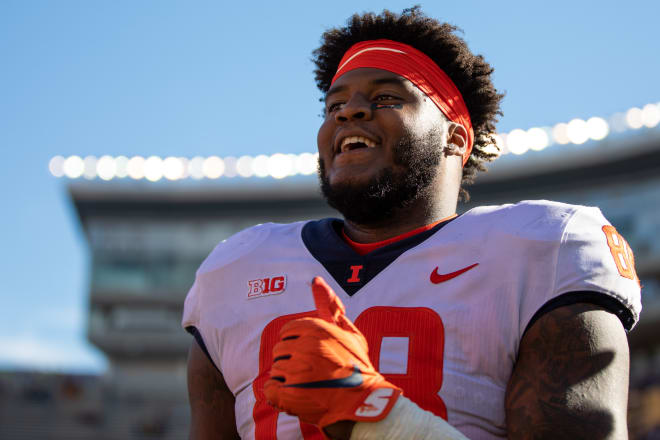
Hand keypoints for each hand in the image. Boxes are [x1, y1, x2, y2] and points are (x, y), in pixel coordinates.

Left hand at [264, 276, 400, 429]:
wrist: (362, 402)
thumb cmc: (357, 367)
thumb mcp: (348, 333)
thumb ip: (330, 306)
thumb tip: (316, 279)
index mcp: (316, 329)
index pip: (287, 331)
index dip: (296, 343)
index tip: (308, 354)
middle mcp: (304, 346)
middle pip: (280, 350)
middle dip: (292, 360)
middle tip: (311, 372)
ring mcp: (297, 371)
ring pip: (276, 369)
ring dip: (288, 378)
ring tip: (308, 384)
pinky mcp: (291, 393)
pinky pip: (270, 388)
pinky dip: (277, 393)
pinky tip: (292, 395)